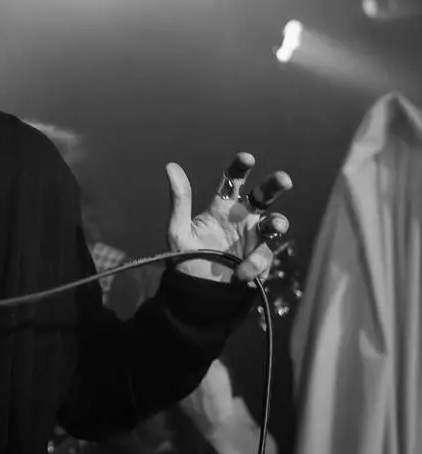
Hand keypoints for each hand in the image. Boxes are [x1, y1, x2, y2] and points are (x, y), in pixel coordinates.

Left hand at [166, 152, 291, 283]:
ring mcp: (255, 238)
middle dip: (274, 186)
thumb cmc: (184, 260)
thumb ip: (180, 200)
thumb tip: (170, 165)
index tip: (247, 159)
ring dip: (278, 222)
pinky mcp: (262, 259)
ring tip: (274, 226)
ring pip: (276, 222)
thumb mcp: (178, 230)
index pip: (233, 181)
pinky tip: (240, 273)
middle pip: (264, 196)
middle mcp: (242, 218)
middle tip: (283, 179)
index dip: (241, 168)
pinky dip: (255, 263)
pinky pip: (265, 255)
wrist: (196, 294)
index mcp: (221, 207)